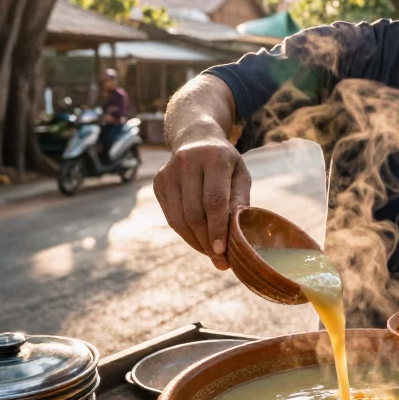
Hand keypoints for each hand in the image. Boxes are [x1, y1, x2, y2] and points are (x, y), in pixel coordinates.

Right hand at [153, 128, 250, 269]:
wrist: (195, 138)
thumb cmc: (225, 162)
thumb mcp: (240, 174)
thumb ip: (240, 201)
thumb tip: (238, 235)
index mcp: (214, 157)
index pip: (214, 200)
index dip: (218, 228)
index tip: (223, 251)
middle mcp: (187, 162)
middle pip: (194, 213)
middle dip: (207, 242)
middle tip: (220, 261)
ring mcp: (168, 172)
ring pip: (179, 219)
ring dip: (196, 242)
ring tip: (211, 253)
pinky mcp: (158, 183)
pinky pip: (171, 217)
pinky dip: (186, 234)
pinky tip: (199, 240)